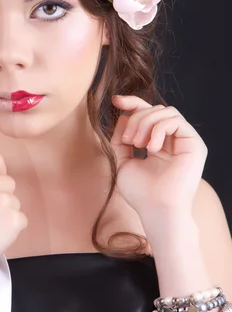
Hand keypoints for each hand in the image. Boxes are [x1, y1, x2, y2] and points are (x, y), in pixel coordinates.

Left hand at [110, 95, 207, 219]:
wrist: (156, 210)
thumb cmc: (141, 193)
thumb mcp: (122, 161)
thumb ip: (121, 139)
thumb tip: (124, 116)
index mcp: (159, 144)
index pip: (148, 114)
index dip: (132, 103)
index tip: (116, 101)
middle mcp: (174, 140)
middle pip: (154, 109)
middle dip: (136, 118)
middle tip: (128, 140)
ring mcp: (185, 141)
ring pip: (164, 111)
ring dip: (145, 123)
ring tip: (137, 145)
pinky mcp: (194, 144)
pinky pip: (175, 120)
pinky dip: (159, 129)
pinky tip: (152, 148)